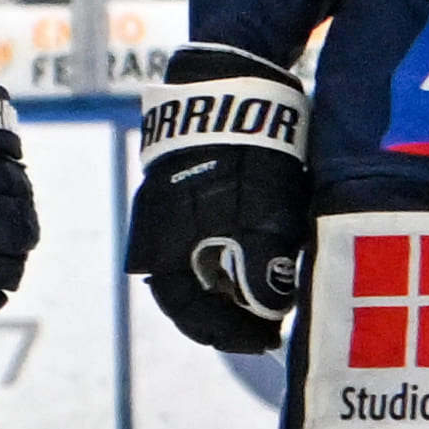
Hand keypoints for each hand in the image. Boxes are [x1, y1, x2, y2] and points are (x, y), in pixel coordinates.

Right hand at [128, 40, 316, 359]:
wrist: (224, 88)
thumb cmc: (243, 156)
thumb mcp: (261, 218)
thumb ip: (262, 270)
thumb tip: (267, 309)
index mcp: (167, 252)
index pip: (192, 316)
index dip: (232, 335)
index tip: (270, 340)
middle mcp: (157, 238)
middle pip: (192, 294)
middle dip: (230, 312)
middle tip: (271, 318)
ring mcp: (165, 213)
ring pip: (195, 266)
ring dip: (228, 282)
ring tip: (267, 285)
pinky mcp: (178, 191)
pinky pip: (198, 239)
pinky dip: (225, 254)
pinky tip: (253, 247)